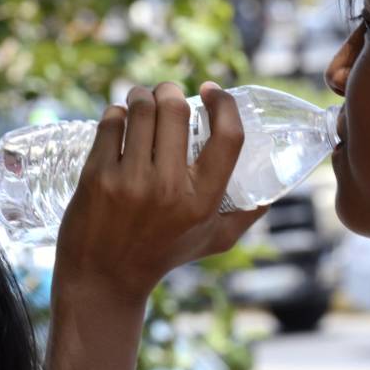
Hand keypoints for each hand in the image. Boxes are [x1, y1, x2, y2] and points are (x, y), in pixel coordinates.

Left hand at [42, 82, 266, 369]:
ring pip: (140, 109)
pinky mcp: (97, 176)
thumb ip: (245, 216)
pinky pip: (110, 123)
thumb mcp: (213, 240)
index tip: (212, 91)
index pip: (228, 136)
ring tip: (142, 99)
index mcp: (204, 200)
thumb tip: (272, 192)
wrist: (104, 278)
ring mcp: (130, 181)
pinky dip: (116, 112)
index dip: (224, 103)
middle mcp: (170, 188)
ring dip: (142, 95)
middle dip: (170, 91)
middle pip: (176, 109)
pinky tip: (120, 117)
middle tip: (167, 94)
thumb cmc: (163, 254)